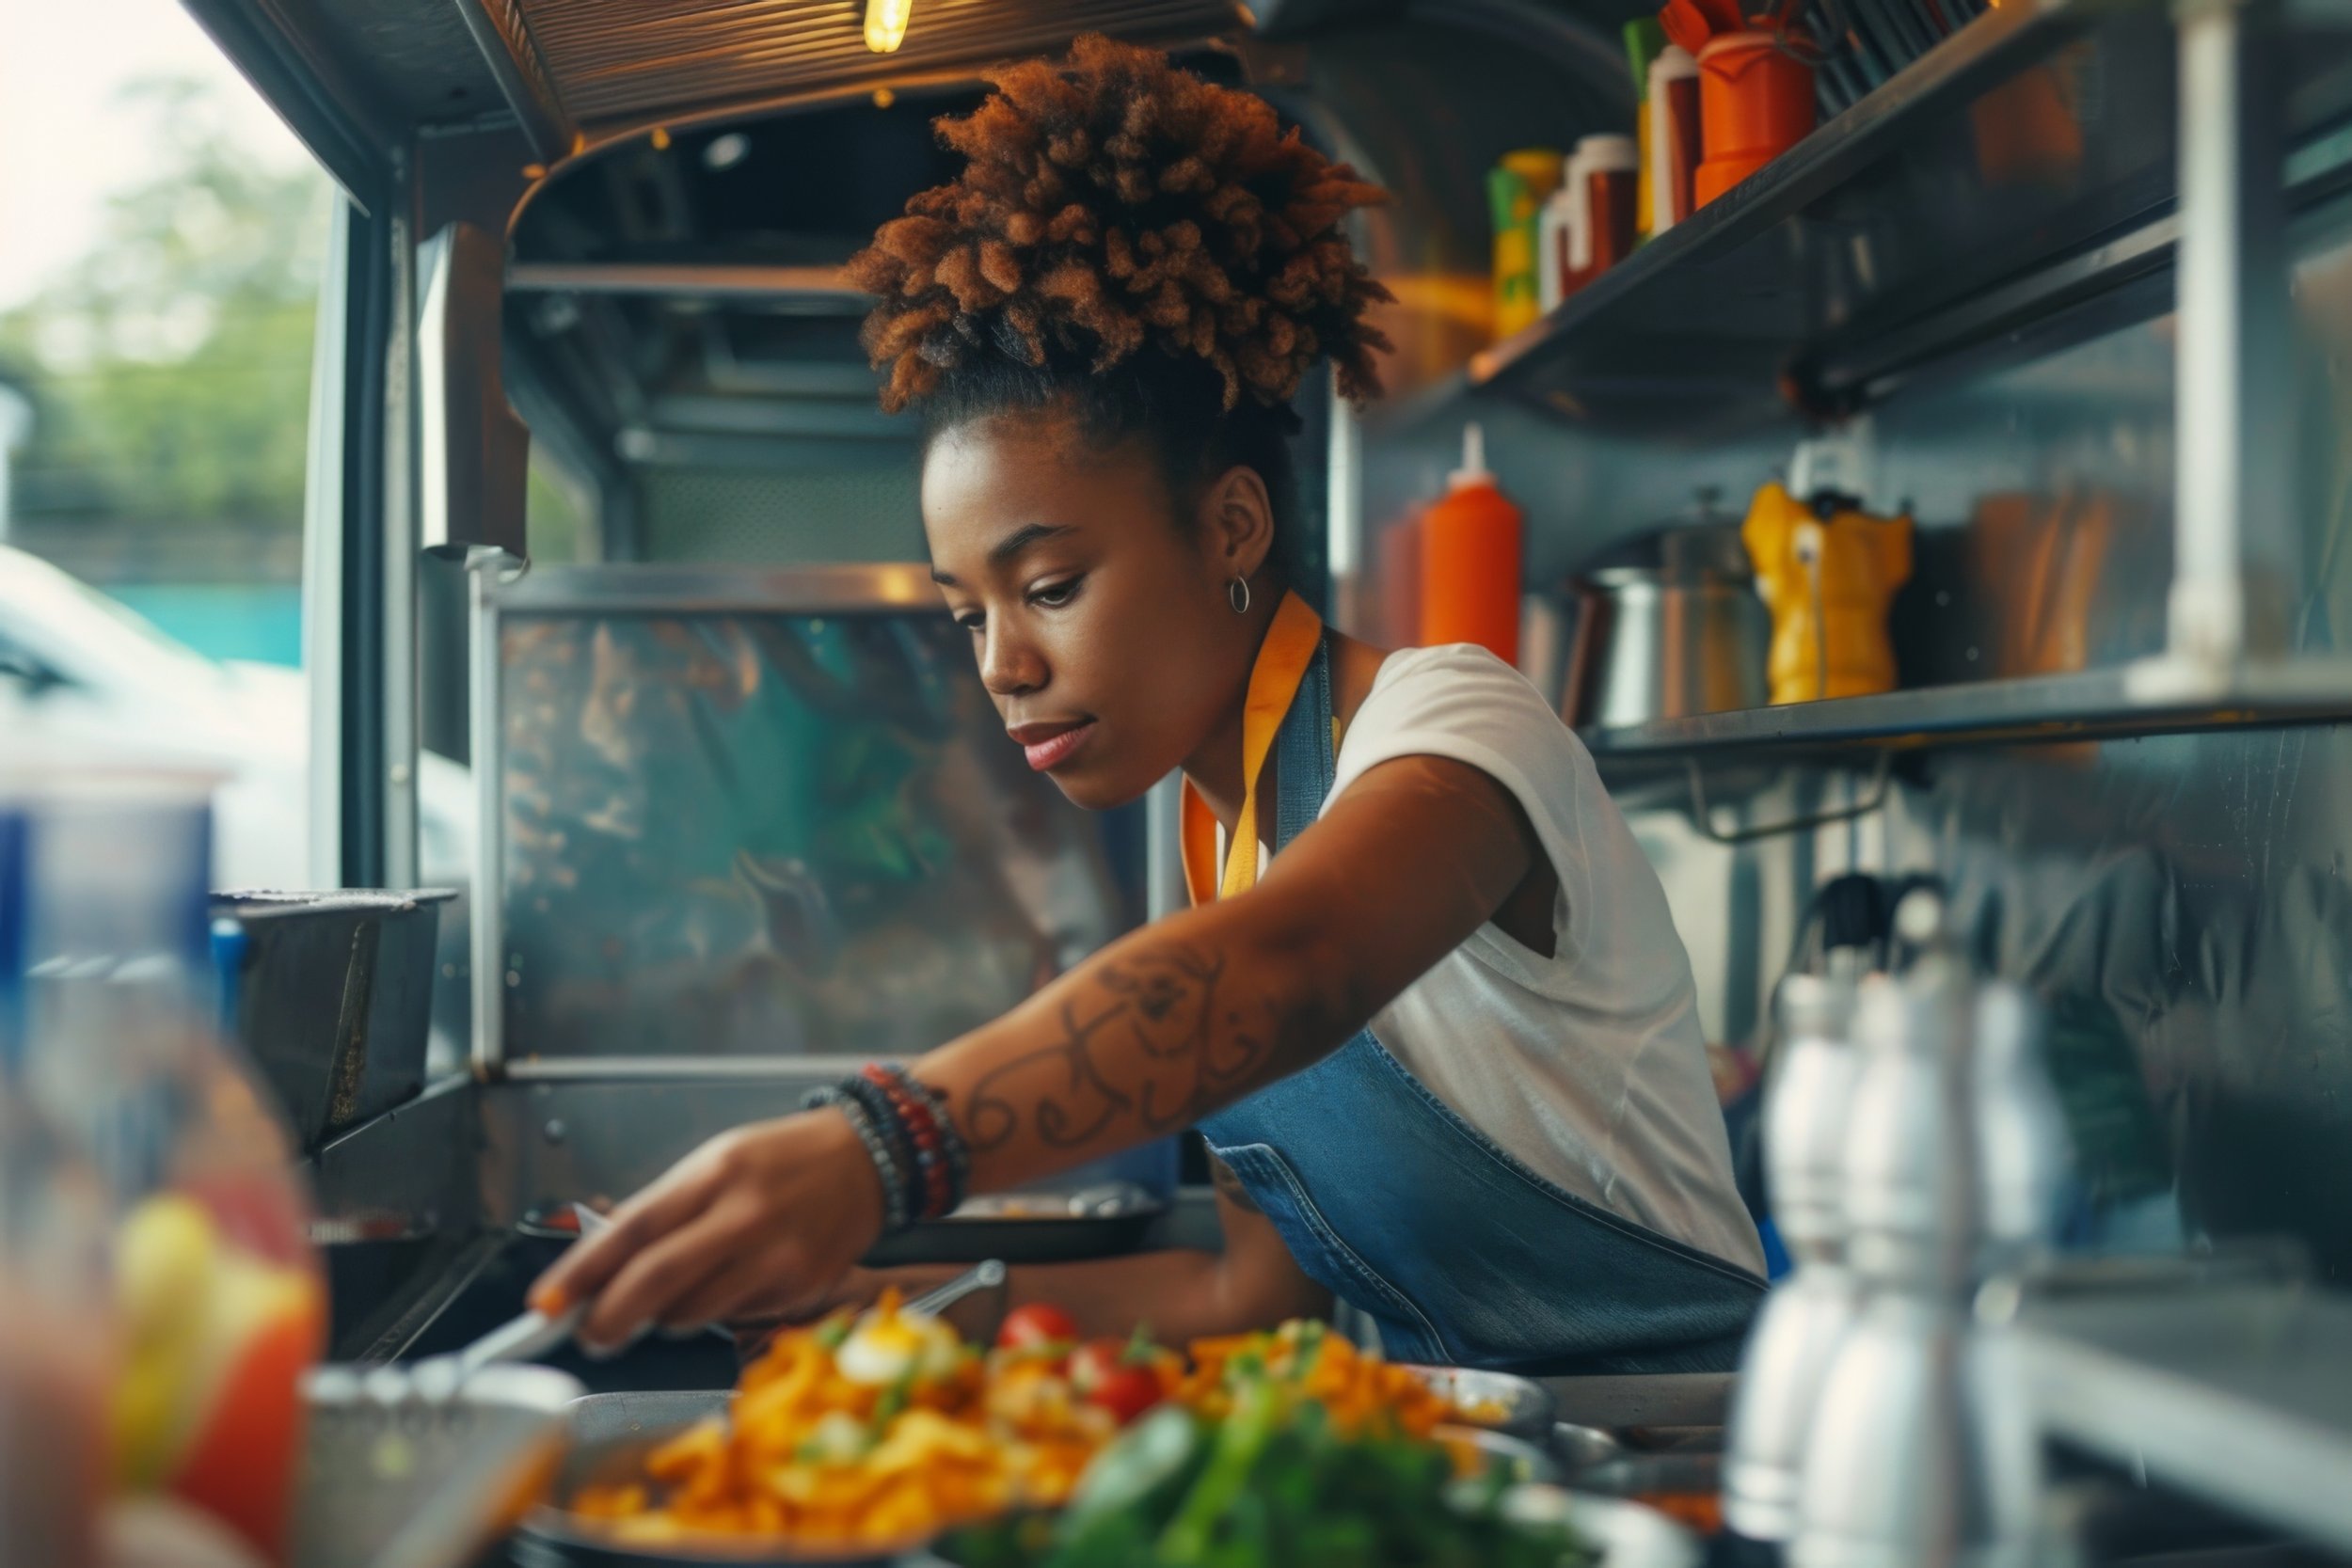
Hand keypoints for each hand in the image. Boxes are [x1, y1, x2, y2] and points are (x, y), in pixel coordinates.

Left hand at [528, 1107, 886, 1353]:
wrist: (870, 1160)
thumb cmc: (782, 1159)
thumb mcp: (716, 1162)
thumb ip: (664, 1210)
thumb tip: (604, 1267)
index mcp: (715, 1174)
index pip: (632, 1230)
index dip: (581, 1272)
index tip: (544, 1304)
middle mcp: (745, 1216)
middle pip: (656, 1283)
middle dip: (609, 1319)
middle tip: (589, 1334)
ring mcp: (776, 1257)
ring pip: (691, 1314)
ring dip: (662, 1318)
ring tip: (667, 1298)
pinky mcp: (800, 1288)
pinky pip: (734, 1318)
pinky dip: (713, 1312)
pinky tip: (727, 1284)